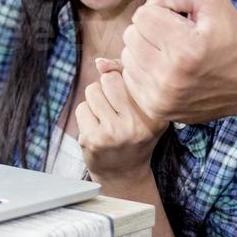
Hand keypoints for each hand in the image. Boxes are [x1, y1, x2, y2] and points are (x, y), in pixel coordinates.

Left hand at [75, 57, 168, 180]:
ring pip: (92, 91)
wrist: (124, 174)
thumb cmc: (133, 133)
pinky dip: (86, 116)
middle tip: (114, 107)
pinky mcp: (93, 140)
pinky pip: (81, 108)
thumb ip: (123, 77)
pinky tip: (97, 130)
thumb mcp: (141, 107)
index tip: (125, 94)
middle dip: (106, 87)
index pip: (129, 75)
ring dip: (95, 101)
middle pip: (108, 79)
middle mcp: (137, 125)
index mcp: (155, 114)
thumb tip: (99, 62)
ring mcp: (114, 134)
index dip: (122, 79)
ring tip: (106, 118)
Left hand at [120, 0, 236, 122]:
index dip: (161, 12)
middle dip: (150, 30)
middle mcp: (171, 78)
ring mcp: (163, 98)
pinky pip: (130, 78)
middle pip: (131, 36)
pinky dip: (144, 69)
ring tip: (172, 52)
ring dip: (145, 49)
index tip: (181, 21)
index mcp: (185, 49)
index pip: (142, 16)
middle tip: (176, 36)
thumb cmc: (230, 33)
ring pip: (127, 57)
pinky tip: (166, 68)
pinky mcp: (158, 110)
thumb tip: (143, 8)